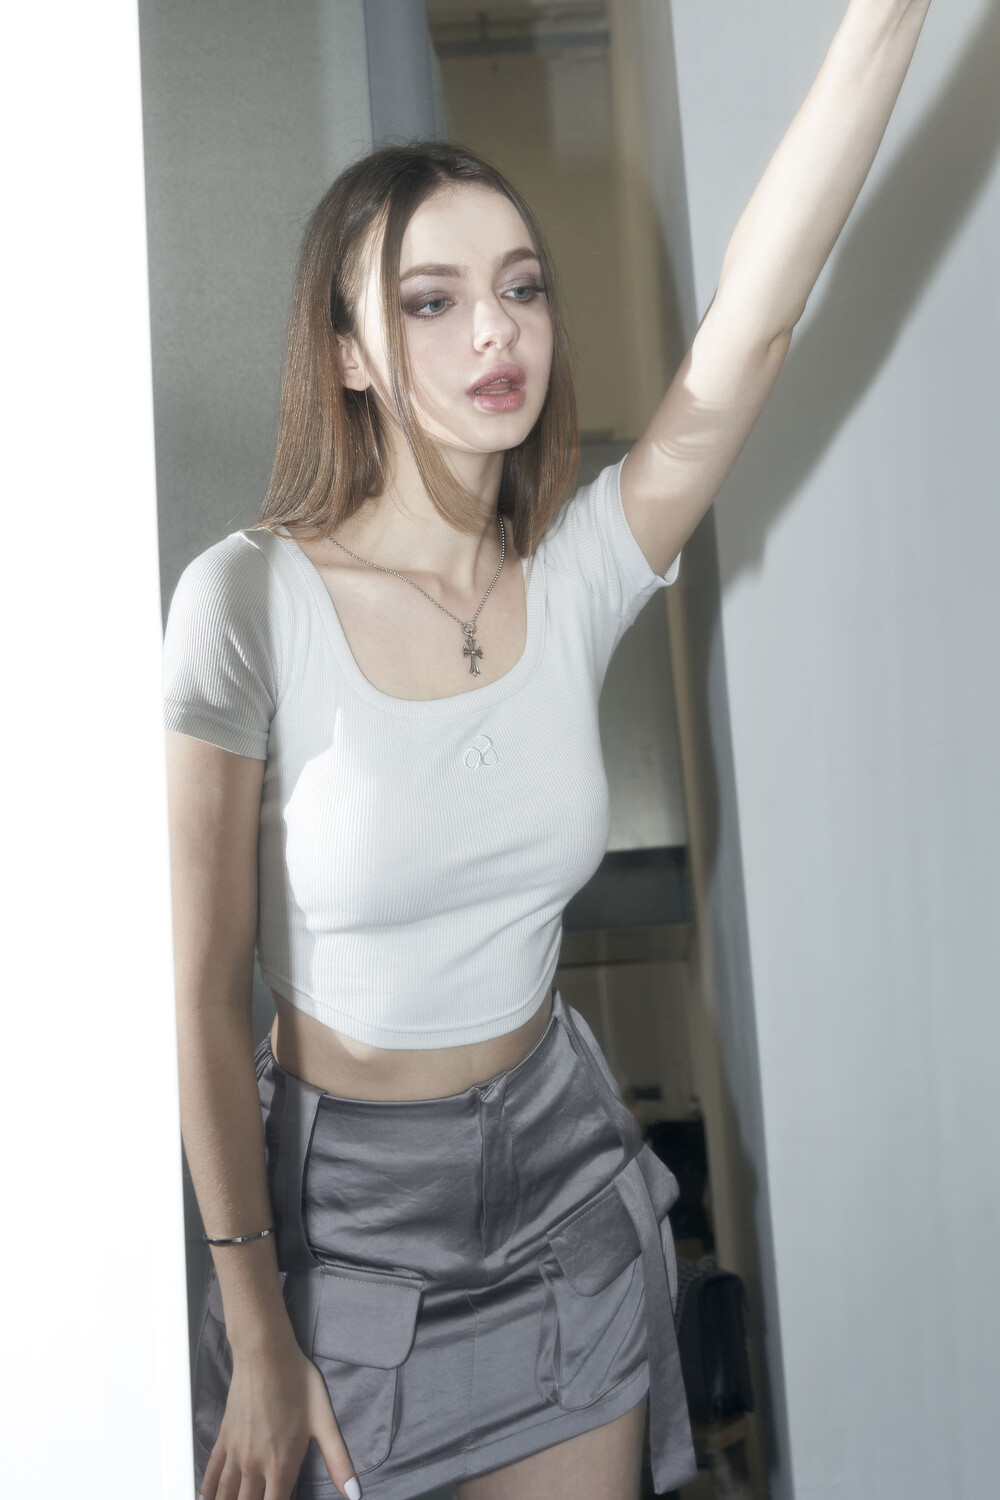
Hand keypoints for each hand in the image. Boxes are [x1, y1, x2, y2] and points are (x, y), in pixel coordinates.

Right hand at [199, 1338, 359, 1499]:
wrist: (265, 1354)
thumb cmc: (296, 1382)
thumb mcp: (324, 1420)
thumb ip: (338, 1461)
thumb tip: (354, 1493)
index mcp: (281, 1465)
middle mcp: (254, 1465)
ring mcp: (235, 1453)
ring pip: (225, 1495)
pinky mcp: (223, 1439)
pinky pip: (211, 1473)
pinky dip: (207, 1490)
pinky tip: (205, 1498)